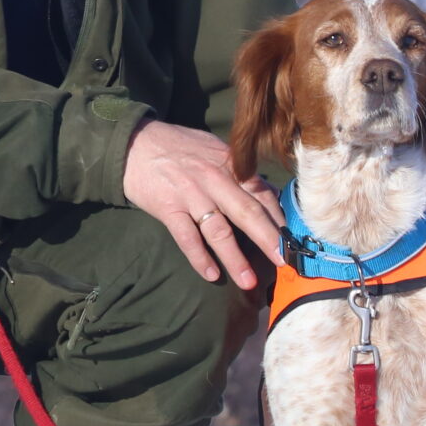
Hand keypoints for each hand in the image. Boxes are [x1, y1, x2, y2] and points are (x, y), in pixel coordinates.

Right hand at [122, 120, 283, 289]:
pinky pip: (187, 237)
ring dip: (235, 258)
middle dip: (268, 240)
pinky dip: (199, 257)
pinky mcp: (168, 207)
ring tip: (248, 281)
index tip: (292, 240)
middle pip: (247, 213)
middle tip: (284, 262)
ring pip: (218, 231)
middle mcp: (214, 179)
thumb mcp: (213, 149)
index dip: (277, 219)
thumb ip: (238, 170)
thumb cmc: (176, 145)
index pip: (261, 194)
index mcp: (229, 164)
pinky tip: (211, 274)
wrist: (133, 143)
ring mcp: (190, 194)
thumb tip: (266, 191)